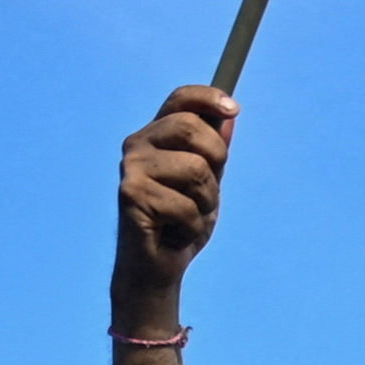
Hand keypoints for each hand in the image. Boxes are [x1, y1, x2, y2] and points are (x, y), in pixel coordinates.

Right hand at [115, 86, 232, 320]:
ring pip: (195, 170)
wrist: (157, 268)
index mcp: (156, 135)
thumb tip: (228, 116)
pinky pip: (186, 205)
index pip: (180, 99)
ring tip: (187, 217)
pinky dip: (192, 226)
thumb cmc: (180, 223)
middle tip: (205, 193)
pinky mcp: (131, 196)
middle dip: (216, 162)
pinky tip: (175, 233)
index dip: (207, 97)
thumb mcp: (207, 183)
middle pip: (192, 128)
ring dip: (205, 202)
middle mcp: (137, 145)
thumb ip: (215, 151)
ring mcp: (131, 169)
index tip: (233, 109)